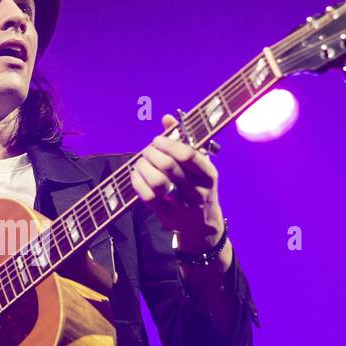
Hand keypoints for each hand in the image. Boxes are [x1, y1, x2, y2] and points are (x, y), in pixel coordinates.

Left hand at [129, 114, 225, 246]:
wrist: (202, 227)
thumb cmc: (199, 188)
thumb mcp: (200, 166)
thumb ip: (184, 140)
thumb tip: (166, 118)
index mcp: (209, 175)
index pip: (188, 155)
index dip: (168, 144)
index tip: (157, 140)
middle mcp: (198, 192)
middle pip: (169, 166)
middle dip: (152, 153)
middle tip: (147, 150)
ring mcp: (182, 207)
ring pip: (157, 182)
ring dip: (144, 167)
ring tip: (141, 161)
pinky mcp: (167, 217)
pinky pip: (147, 197)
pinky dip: (138, 182)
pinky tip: (136, 174)